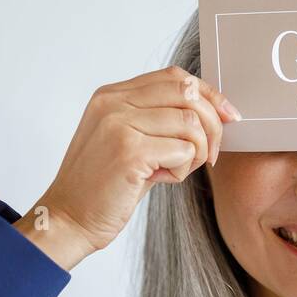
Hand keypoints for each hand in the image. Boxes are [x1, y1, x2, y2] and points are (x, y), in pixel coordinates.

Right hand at [13, 65, 240, 269]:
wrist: (68, 219)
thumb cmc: (101, 188)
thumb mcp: (126, 142)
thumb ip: (158, 122)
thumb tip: (210, 113)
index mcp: (112, 95)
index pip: (175, 77)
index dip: (209, 94)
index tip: (228, 116)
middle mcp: (113, 102)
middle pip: (188, 93)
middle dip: (212, 125)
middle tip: (209, 155)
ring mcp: (119, 124)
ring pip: (191, 124)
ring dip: (196, 153)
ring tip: (176, 171)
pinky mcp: (129, 152)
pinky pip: (183, 151)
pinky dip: (183, 170)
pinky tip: (163, 181)